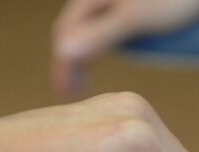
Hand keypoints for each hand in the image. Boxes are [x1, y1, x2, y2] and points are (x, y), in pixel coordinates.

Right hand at [52, 0, 198, 95]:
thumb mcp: (136, 19)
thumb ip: (99, 35)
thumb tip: (62, 53)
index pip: (65, 34)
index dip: (63, 67)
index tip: (66, 95)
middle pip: (74, 29)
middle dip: (70, 60)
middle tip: (73, 93)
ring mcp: (117, 0)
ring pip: (91, 26)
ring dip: (85, 52)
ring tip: (86, 80)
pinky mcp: (134, 4)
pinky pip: (108, 23)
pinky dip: (102, 42)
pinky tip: (113, 53)